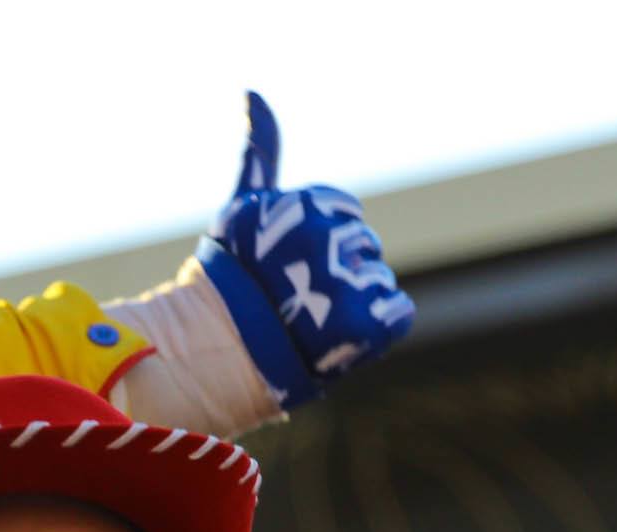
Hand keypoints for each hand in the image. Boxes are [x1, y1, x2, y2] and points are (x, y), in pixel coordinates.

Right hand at [196, 91, 414, 409]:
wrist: (218, 356)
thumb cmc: (233, 281)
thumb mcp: (245, 208)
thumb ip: (262, 153)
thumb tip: (252, 91)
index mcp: (305, 208)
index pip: (343, 215)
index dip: (318, 245)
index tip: (285, 267)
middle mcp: (329, 239)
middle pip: (364, 248)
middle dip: (338, 272)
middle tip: (295, 299)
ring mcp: (350, 284)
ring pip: (378, 282)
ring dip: (353, 303)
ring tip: (311, 321)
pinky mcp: (370, 323)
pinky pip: (398, 314)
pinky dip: (376, 331)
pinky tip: (340, 337)